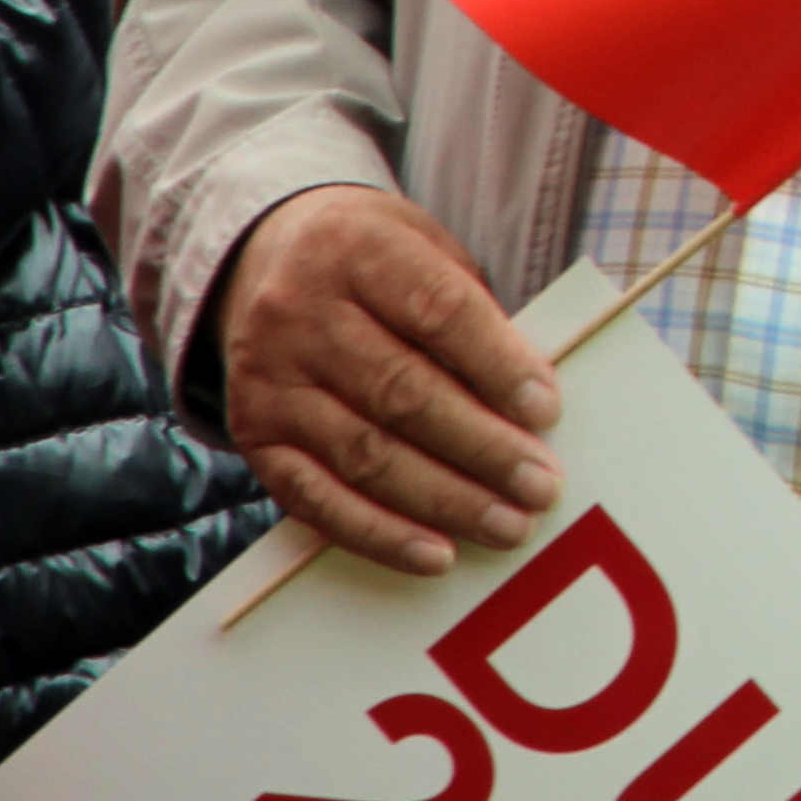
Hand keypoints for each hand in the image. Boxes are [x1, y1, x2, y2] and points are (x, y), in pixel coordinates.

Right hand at [214, 182, 564, 575]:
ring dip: (444, 500)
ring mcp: (269, 378)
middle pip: (402, 392)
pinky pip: (315, 497)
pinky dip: (378, 533)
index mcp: (357, 249)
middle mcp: (300, 312)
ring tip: (508, 525)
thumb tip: (530, 404)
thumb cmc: (374, 262)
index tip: (547, 411)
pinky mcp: (252, 435)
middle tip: (540, 486)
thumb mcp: (423, 247)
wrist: (263, 258)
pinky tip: (435, 553)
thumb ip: (471, 313)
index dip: (497, 366)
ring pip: (364, 454)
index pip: (438, 312)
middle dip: (482, 448)